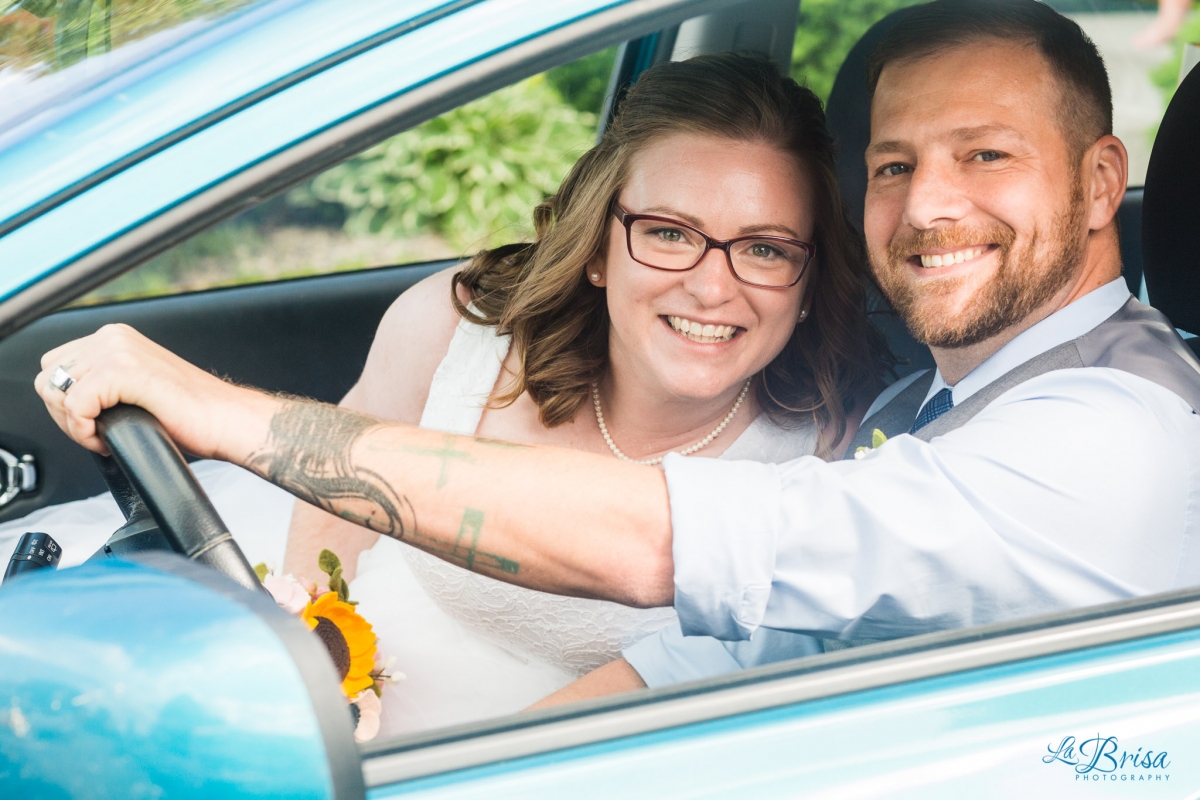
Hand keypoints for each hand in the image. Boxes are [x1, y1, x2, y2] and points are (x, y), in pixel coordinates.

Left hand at [34, 323, 263, 458]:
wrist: (227, 420)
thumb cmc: (193, 414)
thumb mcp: (137, 388)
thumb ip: (104, 383)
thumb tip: (66, 401)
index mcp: (116, 337)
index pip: (54, 366)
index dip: (64, 402)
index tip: (91, 423)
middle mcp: (113, 337)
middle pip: (48, 378)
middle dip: (63, 413)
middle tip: (94, 432)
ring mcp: (118, 351)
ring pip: (56, 391)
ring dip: (73, 424)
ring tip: (102, 436)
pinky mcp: (123, 372)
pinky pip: (75, 406)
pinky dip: (84, 432)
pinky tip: (108, 440)